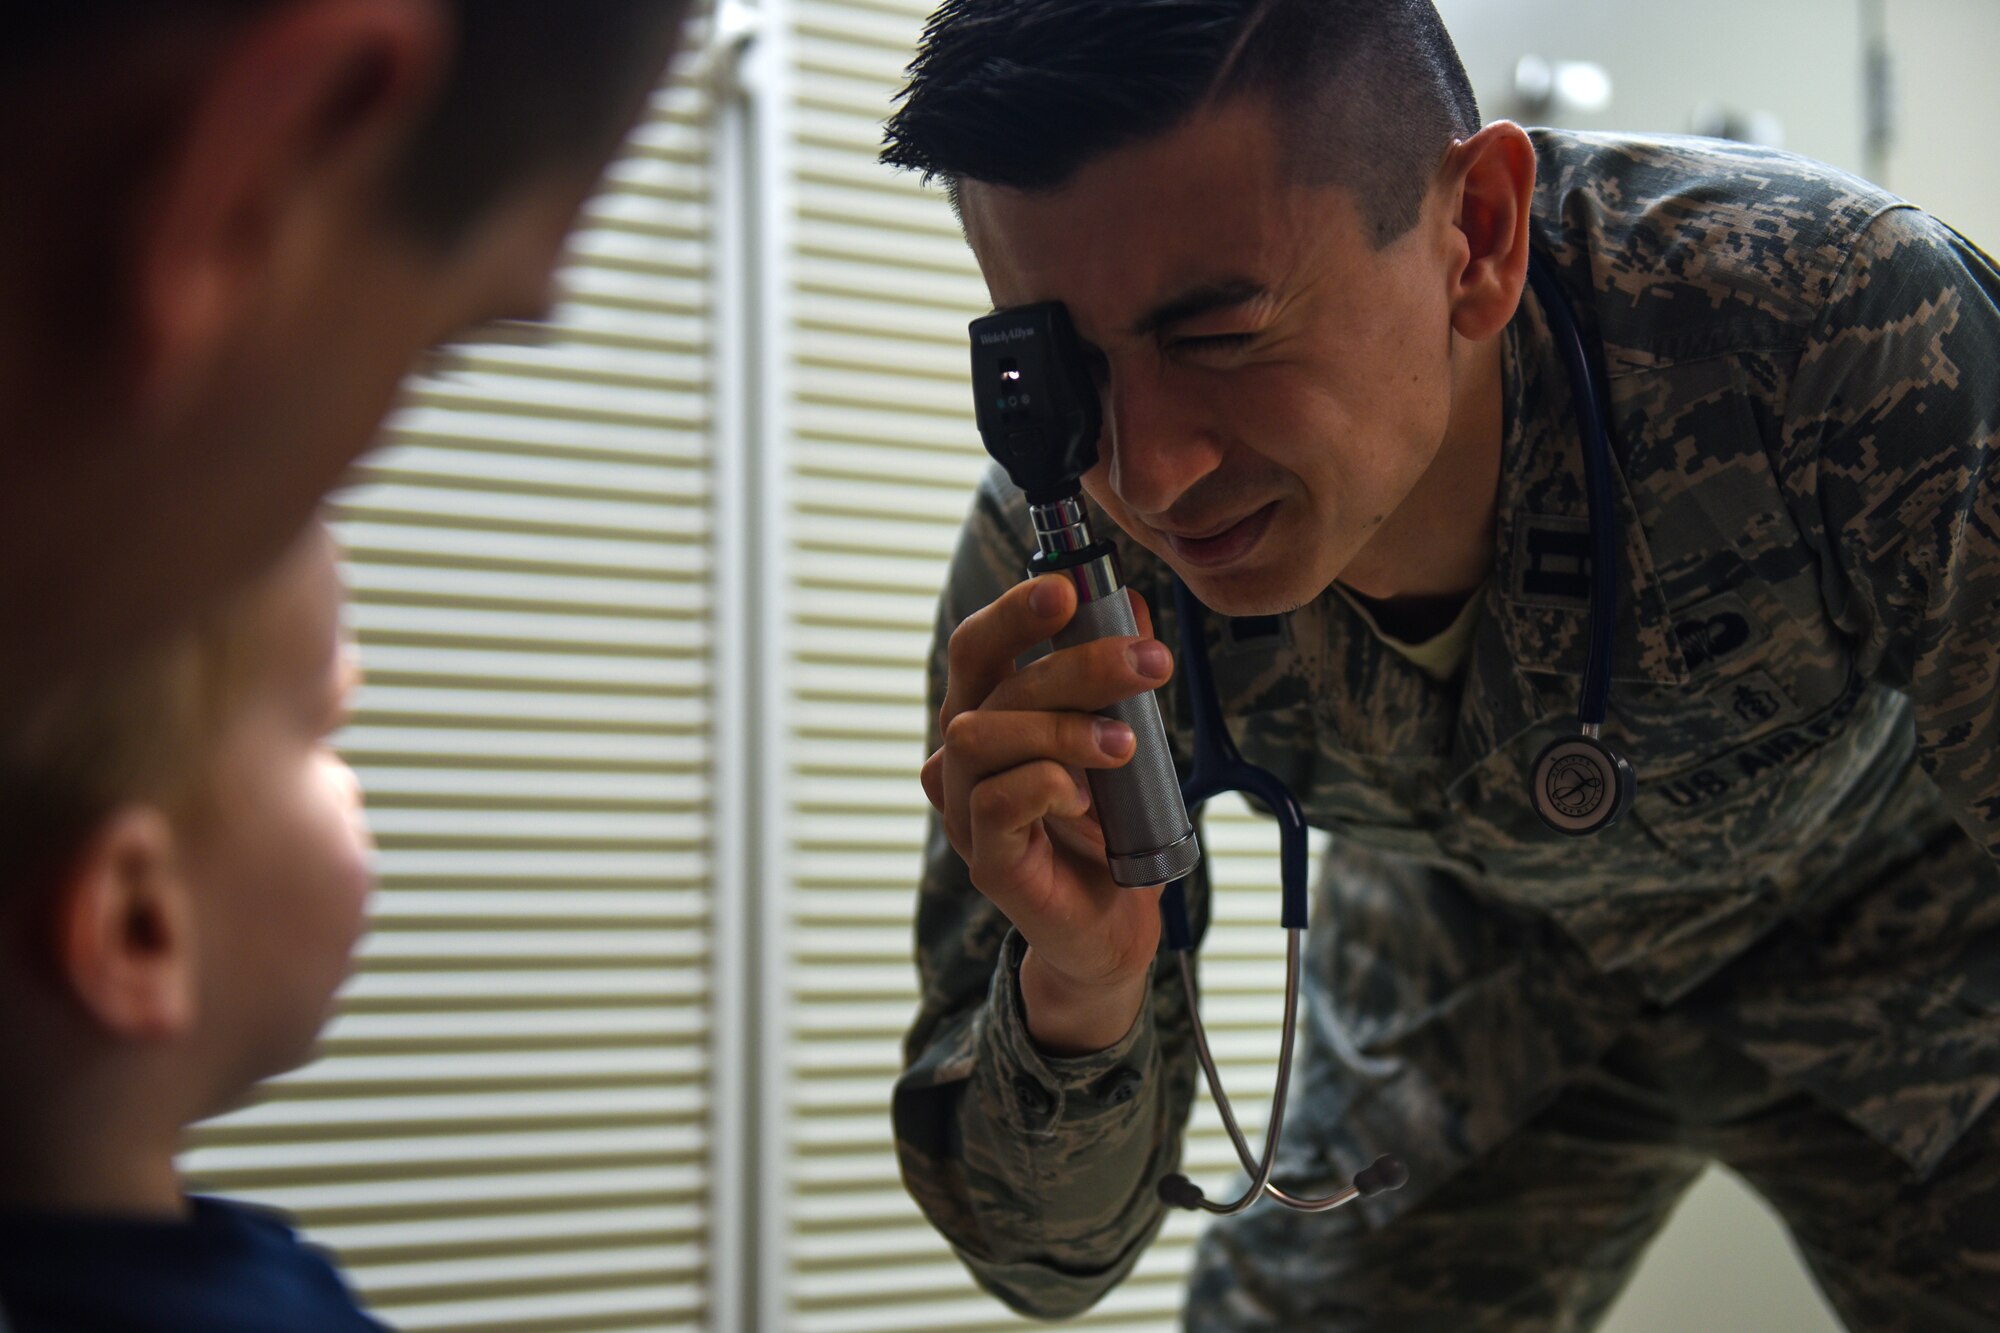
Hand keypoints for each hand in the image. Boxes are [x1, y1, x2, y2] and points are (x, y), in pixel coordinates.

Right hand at [920, 574, 1174, 1054]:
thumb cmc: (1108, 826)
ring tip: (1124, 746)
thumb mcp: (1123, 736)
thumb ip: (1118, 677)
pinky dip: (1047, 786)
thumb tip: (1128, 603)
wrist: (1112, 922)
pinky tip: (1085, 798)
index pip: (979, 647)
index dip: (1012, 611)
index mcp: (990, 715)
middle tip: (1147, 663)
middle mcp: (964, 756)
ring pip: (983, 736)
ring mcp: (967, 808)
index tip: (1067, 589)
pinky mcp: (986, 859)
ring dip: (1064, 729)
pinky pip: (996, 802)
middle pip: (988, 682)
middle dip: (1072, 662)